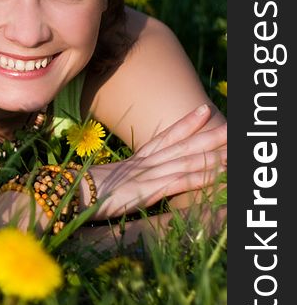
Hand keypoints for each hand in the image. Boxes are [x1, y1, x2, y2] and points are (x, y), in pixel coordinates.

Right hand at [87, 104, 226, 218]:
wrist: (69, 194)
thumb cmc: (84, 190)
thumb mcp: (108, 180)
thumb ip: (125, 176)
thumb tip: (132, 178)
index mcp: (137, 159)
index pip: (166, 136)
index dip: (186, 123)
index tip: (204, 110)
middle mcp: (145, 162)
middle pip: (183, 145)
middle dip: (210, 135)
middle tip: (233, 126)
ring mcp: (146, 175)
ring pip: (186, 161)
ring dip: (213, 157)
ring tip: (234, 151)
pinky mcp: (145, 191)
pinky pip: (178, 183)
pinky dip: (199, 178)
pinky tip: (217, 176)